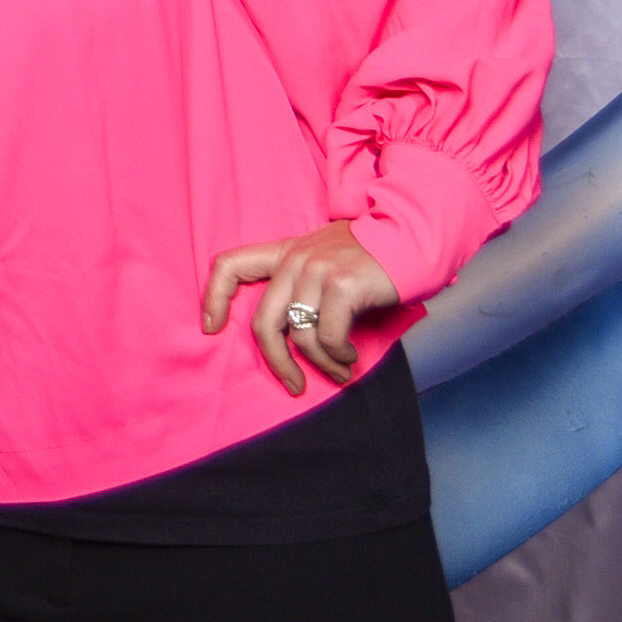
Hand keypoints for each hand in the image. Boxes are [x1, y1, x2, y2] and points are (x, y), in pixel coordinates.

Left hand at [202, 219, 402, 394]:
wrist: (409, 237)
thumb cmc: (369, 259)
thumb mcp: (326, 262)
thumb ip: (303, 286)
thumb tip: (291, 340)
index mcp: (285, 253)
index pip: (230, 265)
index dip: (214, 297)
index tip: (211, 327)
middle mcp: (295, 260)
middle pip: (263, 322)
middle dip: (276, 363)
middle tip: (294, 384)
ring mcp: (317, 270)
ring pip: (299, 336)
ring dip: (321, 364)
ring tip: (340, 370)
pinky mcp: (341, 284)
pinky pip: (328, 337)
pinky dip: (338, 356)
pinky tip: (350, 357)